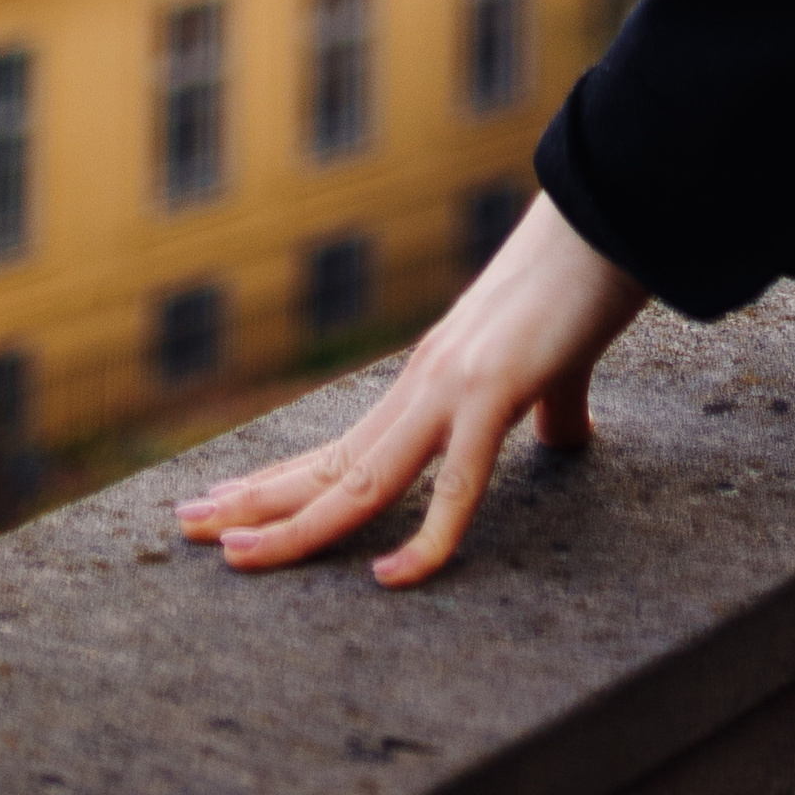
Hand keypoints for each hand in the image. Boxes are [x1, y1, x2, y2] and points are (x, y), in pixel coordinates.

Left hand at [174, 192, 647, 585]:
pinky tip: (390, 578)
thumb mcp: (555, 363)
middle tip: (185, 528)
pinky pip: (456, 484)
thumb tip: (564, 439)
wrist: (609, 216)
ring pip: (360, 478)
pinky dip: (425, 538)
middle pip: (327, 465)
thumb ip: (550, 406)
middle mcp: (424, 384)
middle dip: (255, 503)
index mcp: (430, 380)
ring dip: (295, 525)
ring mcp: (454, 388)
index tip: (225, 506)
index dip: (282, 482)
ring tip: (234, 558)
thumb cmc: (584, 281)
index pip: (340, 447)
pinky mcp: (496, 390)